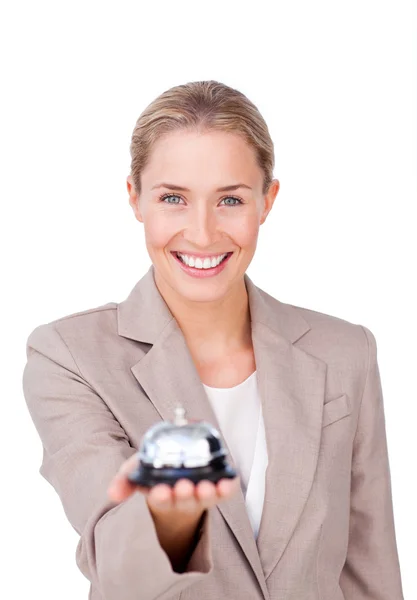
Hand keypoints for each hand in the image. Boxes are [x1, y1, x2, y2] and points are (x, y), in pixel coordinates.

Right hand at [107, 451, 240, 519]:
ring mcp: (200, 495)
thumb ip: (124, 481)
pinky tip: (229, 480)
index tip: (160, 491)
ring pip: (205, 498)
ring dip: (208, 494)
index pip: (160, 500)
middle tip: (184, 487)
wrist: (175, 482)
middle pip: (184, 501)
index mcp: (161, 497)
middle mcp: (182, 499)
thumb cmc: (155, 475)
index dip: (161, 497)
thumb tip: (113, 494)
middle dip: (184, 495)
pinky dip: (228, 488)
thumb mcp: (136, 474)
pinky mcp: (216, 491)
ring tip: (207, 487)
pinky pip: (224, 492)